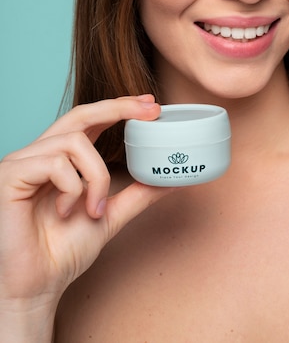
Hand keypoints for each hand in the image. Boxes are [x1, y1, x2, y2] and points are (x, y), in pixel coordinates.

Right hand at [0, 96, 170, 308]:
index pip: (90, 121)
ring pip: (74, 142)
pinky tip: (67, 212)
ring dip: (96, 176)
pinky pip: (54, 164)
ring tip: (95, 208)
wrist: (37, 286)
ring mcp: (23, 162)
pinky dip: (72, 188)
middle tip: (149, 109)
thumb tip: (170, 180)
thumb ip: (136, 194)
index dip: (119, 107)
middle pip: (80, 114)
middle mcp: (41, 153)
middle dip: (118, 107)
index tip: (151, 104)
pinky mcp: (10, 175)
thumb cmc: (63, 251)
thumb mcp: (110, 215)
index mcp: (61, 159)